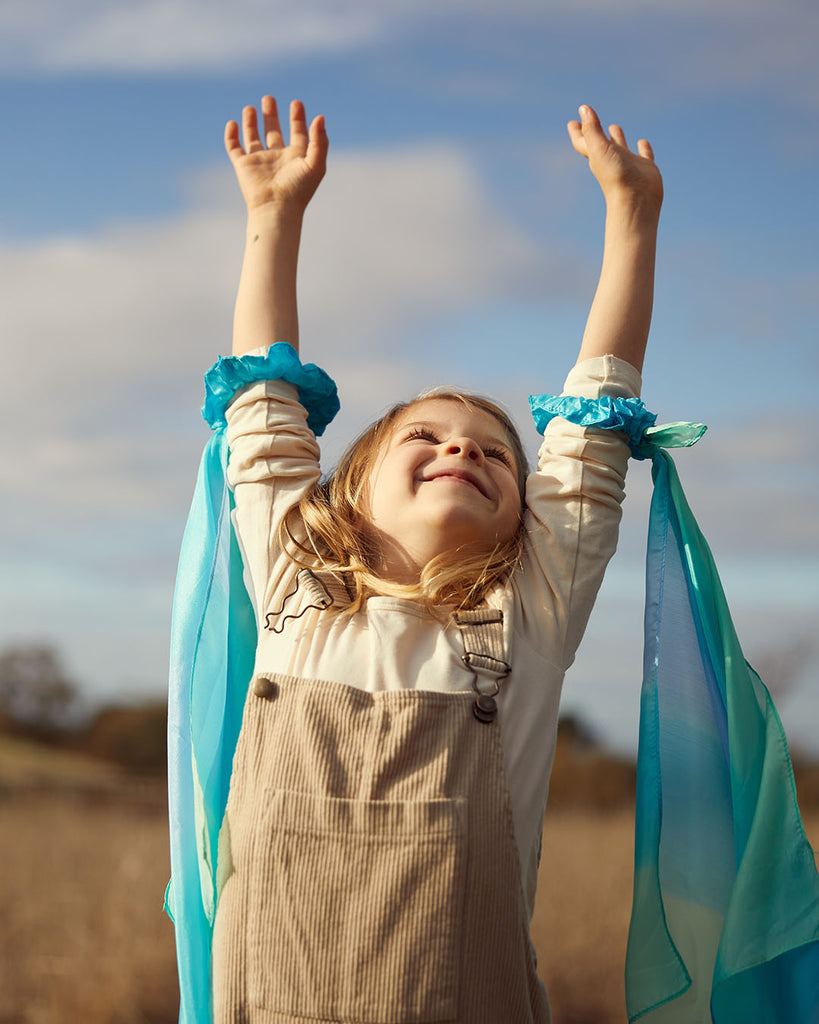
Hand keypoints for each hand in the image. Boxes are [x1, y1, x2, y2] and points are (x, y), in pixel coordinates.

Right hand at [224, 96, 327, 215]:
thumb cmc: (298, 190)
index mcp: (295, 158)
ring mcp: (259, 161)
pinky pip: (234, 147)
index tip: (296, 104)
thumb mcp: (315, 164)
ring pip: (253, 137)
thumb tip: (320, 117)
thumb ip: (319, 141)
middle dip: (271, 115)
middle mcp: (277, 158)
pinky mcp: (243, 166)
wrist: (276, 209)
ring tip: (251, 107)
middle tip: (269, 99)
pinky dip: (231, 135)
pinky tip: (233, 123)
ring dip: (251, 122)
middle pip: (273, 132)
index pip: (297, 134)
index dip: (297, 119)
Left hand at [567, 105, 662, 215]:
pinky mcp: (646, 169)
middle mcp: (611, 160)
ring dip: (617, 138)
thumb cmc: (615, 175)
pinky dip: (644, 148)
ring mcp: (629, 164)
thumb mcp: (599, 148)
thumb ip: (591, 129)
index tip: (572, 122)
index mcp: (597, 157)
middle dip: (595, 132)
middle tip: (590, 121)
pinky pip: (644, 155)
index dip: (577, 132)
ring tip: (615, 127)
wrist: (636, 200)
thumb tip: (583, 109)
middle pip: (601, 143)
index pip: (583, 141)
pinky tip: (643, 141)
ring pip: (621, 148)